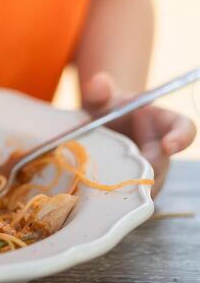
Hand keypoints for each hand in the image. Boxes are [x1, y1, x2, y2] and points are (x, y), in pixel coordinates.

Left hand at [81, 71, 196, 198]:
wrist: (97, 131)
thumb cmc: (106, 110)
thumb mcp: (100, 97)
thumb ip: (98, 89)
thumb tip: (99, 82)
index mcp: (162, 122)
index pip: (184, 128)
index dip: (181, 138)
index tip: (168, 145)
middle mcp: (162, 151)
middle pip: (161, 166)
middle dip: (142, 170)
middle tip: (119, 170)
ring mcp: (152, 173)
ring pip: (147, 187)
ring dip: (127, 186)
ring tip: (101, 180)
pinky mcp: (138, 192)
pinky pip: (133, 200)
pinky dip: (118, 198)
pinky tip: (98, 196)